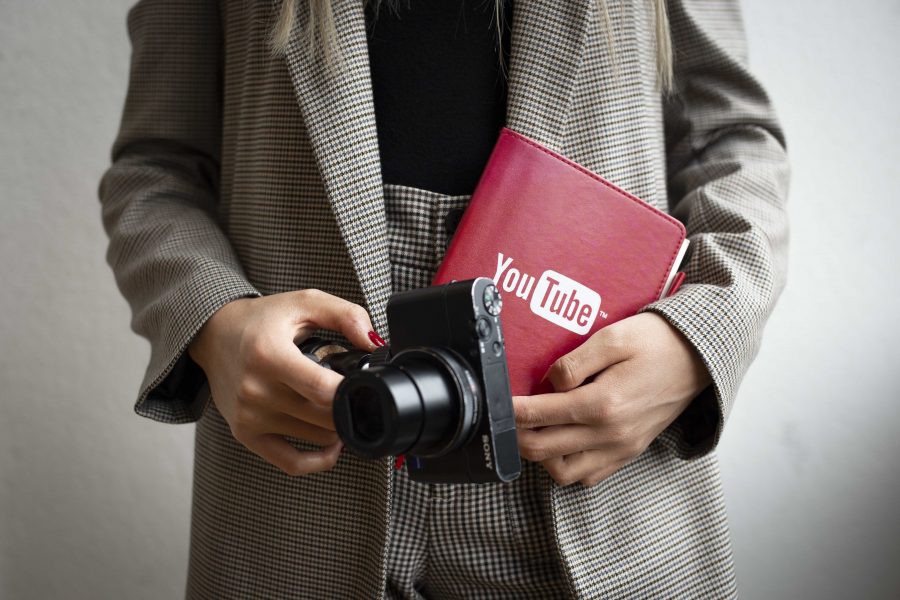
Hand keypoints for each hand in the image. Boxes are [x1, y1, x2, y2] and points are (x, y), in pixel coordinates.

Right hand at [188, 289, 379, 475]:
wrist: (214, 335)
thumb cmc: (261, 319)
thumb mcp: (304, 302)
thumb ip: (345, 315)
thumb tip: (373, 342)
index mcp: (269, 355)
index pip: (322, 389)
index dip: (354, 391)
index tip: (367, 384)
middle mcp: (256, 390)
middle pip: (324, 417)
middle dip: (350, 406)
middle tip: (356, 391)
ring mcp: (250, 417)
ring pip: (317, 438)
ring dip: (339, 426)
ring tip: (340, 406)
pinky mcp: (246, 434)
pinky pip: (291, 463)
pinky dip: (319, 459)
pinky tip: (332, 443)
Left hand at [512, 312, 711, 486]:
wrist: (699, 359)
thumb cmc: (656, 343)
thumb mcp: (613, 338)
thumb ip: (574, 362)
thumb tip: (547, 383)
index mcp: (602, 403)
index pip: (539, 415)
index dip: (510, 411)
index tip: (496, 403)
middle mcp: (610, 433)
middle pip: (542, 449)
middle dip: (515, 435)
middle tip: (505, 418)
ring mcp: (620, 448)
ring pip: (562, 472)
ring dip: (539, 456)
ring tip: (533, 430)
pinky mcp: (628, 454)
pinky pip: (588, 476)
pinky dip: (566, 466)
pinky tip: (561, 443)